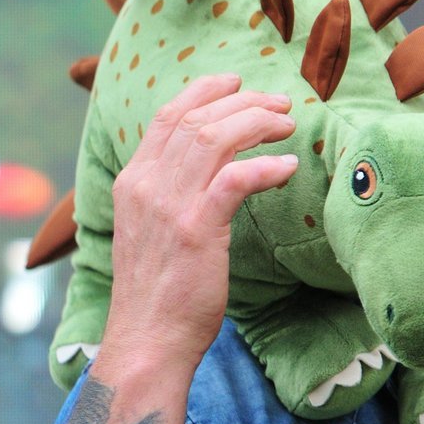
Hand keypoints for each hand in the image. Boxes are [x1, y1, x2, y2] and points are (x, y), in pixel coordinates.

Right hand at [101, 75, 296, 374]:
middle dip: (243, 102)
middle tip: (280, 104)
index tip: (237, 82)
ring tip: (289, 125)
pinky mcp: (196, 231)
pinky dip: (264, 166)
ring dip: (257, 124)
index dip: (204, 91)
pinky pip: (234, 180)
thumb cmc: (160, 293)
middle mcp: (146, 186)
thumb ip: (172, 197)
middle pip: (196, 119)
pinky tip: (287, 166)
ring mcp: (170, 207)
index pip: (167, 116)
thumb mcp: (154, 232)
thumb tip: (213, 175)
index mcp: (133, 182)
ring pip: (215, 139)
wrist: (148, 340)